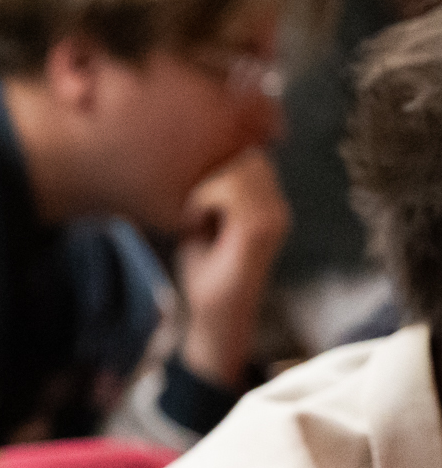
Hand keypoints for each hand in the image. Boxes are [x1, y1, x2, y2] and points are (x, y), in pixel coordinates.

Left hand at [173, 147, 286, 387]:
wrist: (214, 315)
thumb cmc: (203, 269)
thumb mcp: (202, 220)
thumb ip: (209, 187)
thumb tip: (189, 152)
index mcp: (267, 202)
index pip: (249, 152)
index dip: (218, 161)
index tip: (196, 198)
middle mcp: (277, 206)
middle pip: (246, 153)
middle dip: (210, 173)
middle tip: (192, 210)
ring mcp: (274, 216)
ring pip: (239, 167)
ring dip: (205, 187)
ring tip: (193, 217)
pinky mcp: (261, 228)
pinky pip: (230, 189)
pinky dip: (202, 201)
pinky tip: (194, 223)